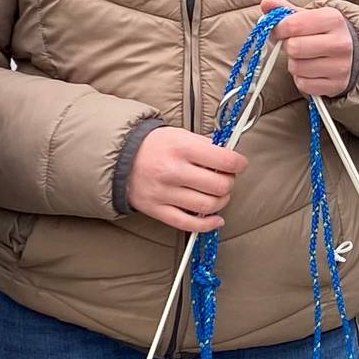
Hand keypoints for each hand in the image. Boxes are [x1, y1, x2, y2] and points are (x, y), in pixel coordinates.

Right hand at [126, 125, 247, 233]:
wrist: (119, 157)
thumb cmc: (154, 145)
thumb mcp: (180, 135)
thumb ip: (206, 147)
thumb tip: (231, 159)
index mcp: (181, 148)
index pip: (224, 160)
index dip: (239, 164)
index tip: (239, 165)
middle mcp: (173, 171)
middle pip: (219, 186)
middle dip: (229, 183)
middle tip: (226, 179)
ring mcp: (164, 193)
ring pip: (208, 206)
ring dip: (221, 202)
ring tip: (218, 195)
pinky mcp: (157, 210)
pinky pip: (189, 224)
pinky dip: (208, 224)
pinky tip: (216, 218)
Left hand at [261, 0, 354, 99]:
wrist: (353, 53)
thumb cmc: (324, 32)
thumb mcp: (309, 16)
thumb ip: (285, 9)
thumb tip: (266, 3)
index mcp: (333, 19)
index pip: (293, 25)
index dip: (278, 29)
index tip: (279, 30)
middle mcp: (340, 43)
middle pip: (294, 47)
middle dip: (288, 46)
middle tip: (294, 44)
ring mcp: (341, 66)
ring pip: (296, 68)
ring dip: (294, 63)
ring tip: (304, 57)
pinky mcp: (337, 85)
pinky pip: (303, 84)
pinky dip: (301, 79)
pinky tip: (310, 70)